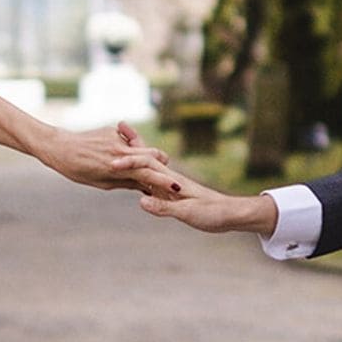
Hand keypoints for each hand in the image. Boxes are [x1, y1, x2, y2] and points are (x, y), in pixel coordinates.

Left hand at [42, 121, 172, 190]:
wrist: (59, 147)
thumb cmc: (77, 170)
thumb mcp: (101, 182)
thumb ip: (124, 182)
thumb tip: (143, 187)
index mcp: (117, 168)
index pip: (147, 175)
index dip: (164, 182)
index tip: (178, 190)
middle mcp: (120, 151)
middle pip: (152, 156)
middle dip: (163, 165)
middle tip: (170, 176)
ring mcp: (117, 139)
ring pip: (142, 148)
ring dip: (147, 158)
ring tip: (147, 167)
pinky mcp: (112, 131)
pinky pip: (128, 140)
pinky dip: (129, 149)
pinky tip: (118, 156)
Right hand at [110, 150, 279, 233]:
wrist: (231, 214)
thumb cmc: (212, 213)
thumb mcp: (187, 213)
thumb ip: (164, 207)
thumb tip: (141, 200)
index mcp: (171, 180)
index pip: (145, 164)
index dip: (128, 162)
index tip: (110, 162)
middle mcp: (170, 177)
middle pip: (145, 157)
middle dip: (130, 144)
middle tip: (115, 127)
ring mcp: (171, 183)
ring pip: (148, 165)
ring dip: (135, 153)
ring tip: (120, 142)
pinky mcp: (173, 192)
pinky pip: (152, 178)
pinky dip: (142, 171)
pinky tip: (137, 173)